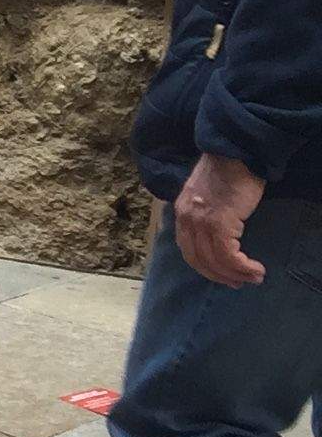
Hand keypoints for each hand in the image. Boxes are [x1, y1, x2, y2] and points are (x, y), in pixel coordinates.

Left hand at [174, 153, 268, 288]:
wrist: (235, 153)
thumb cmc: (227, 171)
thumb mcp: (207, 194)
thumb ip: (205, 212)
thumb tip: (217, 233)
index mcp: (182, 212)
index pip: (188, 249)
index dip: (205, 267)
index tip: (222, 275)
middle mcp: (187, 219)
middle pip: (198, 259)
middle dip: (219, 275)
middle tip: (238, 283)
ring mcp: (201, 221)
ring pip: (214, 260)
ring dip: (235, 274)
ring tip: (253, 277)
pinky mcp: (219, 222)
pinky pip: (227, 255)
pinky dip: (241, 266)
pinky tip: (255, 268)